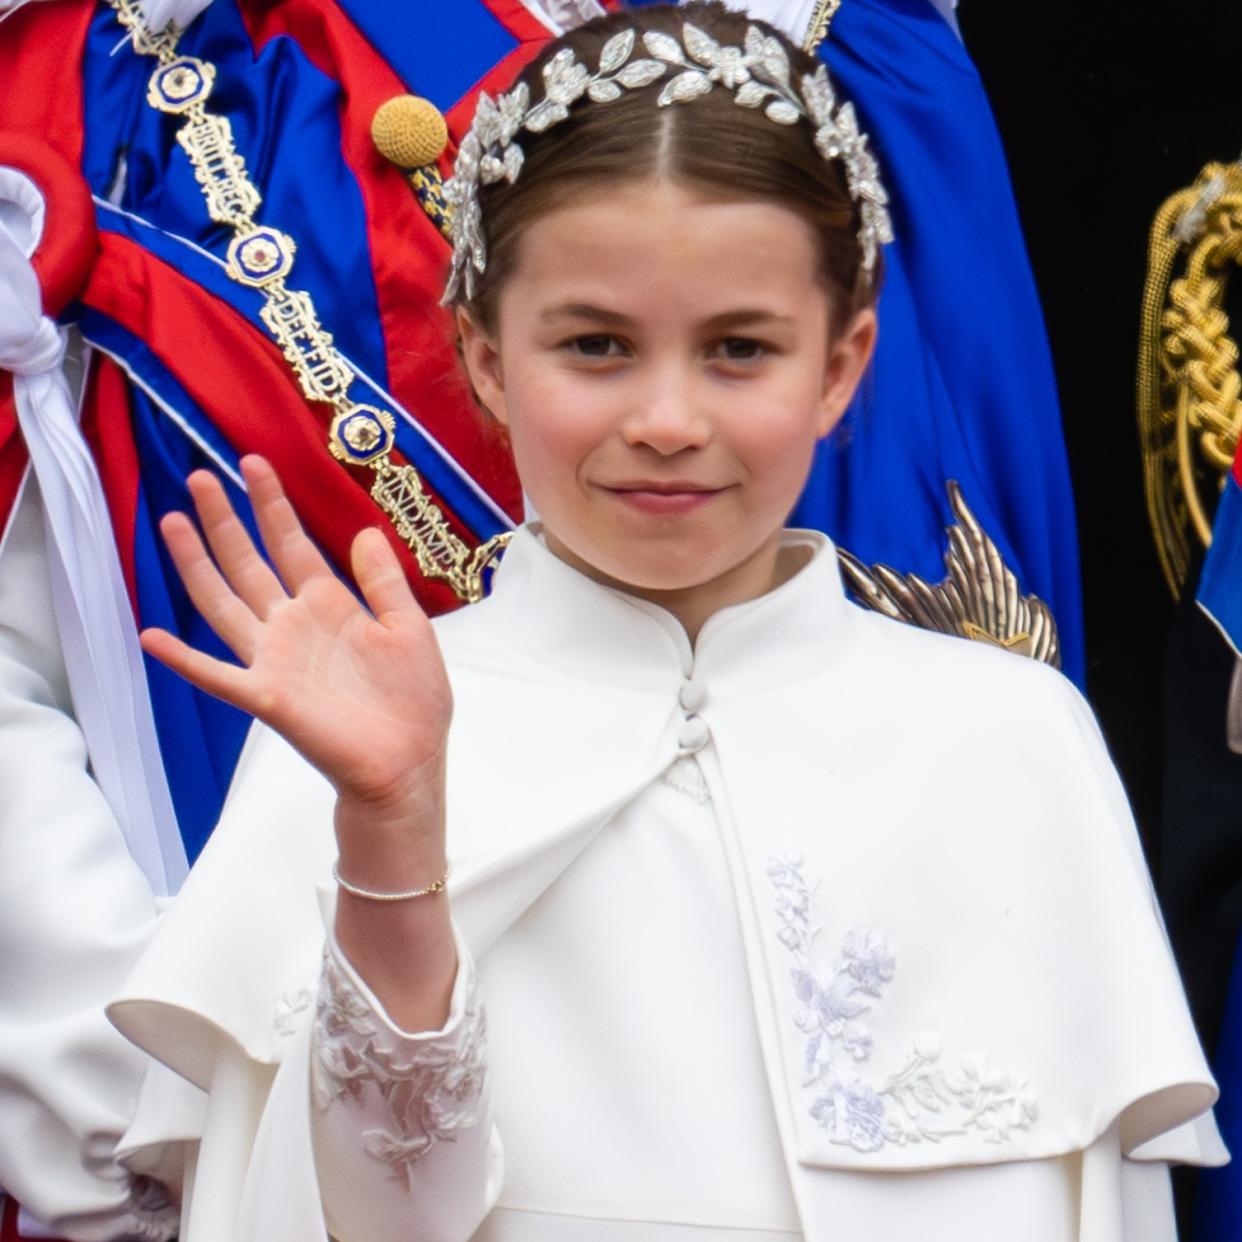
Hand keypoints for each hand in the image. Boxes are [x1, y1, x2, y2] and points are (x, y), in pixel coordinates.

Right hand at [140, 456, 451, 813]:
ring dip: (197, 565)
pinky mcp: (268, 697)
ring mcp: (275, 659)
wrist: (409, 761)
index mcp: (330, 605)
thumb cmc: (413, 700)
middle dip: (226, 520)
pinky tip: (151, 636)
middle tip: (200, 476)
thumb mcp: (409, 628)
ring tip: (172, 522)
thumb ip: (385, 582)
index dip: (272, 505)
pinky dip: (184, 659)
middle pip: (249, 563)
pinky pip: (217, 676)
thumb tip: (366, 531)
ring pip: (225, 604)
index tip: (254, 463)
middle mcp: (293, 625)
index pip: (292, 545)